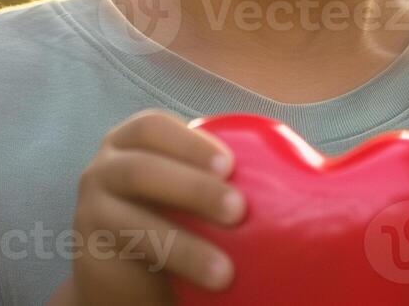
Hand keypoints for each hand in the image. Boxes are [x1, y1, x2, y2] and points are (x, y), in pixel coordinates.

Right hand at [65, 110, 244, 305]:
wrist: (130, 275)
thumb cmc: (178, 217)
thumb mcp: (196, 189)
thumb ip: (226, 173)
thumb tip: (317, 168)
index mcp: (133, 140)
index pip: (153, 128)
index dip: (190, 143)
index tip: (231, 165)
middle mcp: (104, 168)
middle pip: (142, 170)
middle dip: (193, 189)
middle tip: (239, 211)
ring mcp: (91, 208)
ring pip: (134, 220)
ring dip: (184, 243)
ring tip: (225, 272)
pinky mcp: (90, 251)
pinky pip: (128, 258)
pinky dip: (168, 268)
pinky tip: (203, 280)